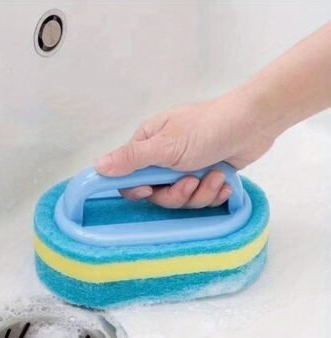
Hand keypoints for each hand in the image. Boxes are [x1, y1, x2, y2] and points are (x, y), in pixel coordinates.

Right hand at [95, 90, 274, 207]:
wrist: (255, 123)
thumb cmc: (209, 128)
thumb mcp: (166, 145)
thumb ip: (132, 158)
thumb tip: (98, 167)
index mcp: (149, 145)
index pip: (129, 177)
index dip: (138, 189)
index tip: (150, 189)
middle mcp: (164, 158)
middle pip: (157, 194)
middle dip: (177, 193)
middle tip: (192, 181)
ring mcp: (185, 168)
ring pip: (181, 199)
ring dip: (200, 193)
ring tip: (216, 176)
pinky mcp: (205, 177)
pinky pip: (201, 198)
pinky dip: (213, 193)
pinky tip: (224, 182)